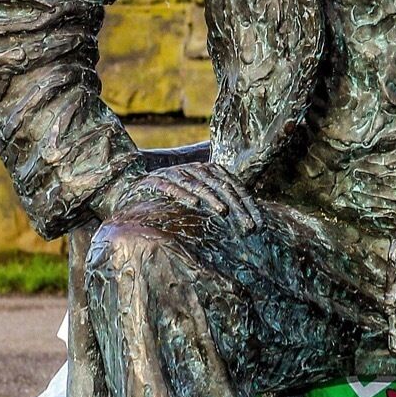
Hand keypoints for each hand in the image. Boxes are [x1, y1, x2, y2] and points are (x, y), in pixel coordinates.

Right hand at [102, 161, 261, 233]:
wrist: (134, 192)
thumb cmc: (173, 201)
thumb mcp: (201, 202)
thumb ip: (222, 205)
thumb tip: (251, 222)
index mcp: (209, 172)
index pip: (234, 187)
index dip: (249, 205)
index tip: (260, 226)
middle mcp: (193, 169)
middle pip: (220, 186)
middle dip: (236, 207)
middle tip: (248, 227)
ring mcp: (174, 173)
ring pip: (197, 183)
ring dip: (211, 197)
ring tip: (223, 212)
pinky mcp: (154, 180)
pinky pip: (170, 185)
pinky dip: (182, 193)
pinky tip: (193, 204)